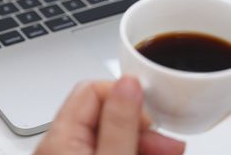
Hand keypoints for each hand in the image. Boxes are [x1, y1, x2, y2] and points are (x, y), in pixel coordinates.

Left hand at [35, 76, 185, 154]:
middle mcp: (60, 148)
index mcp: (60, 138)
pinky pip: (109, 152)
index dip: (126, 98)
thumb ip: (120, 124)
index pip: (92, 89)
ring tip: (170, 152)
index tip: (150, 117)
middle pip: (104, 114)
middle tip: (168, 144)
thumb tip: (128, 83)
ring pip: (111, 137)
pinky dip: (133, 150)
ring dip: (143, 141)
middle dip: (141, 125)